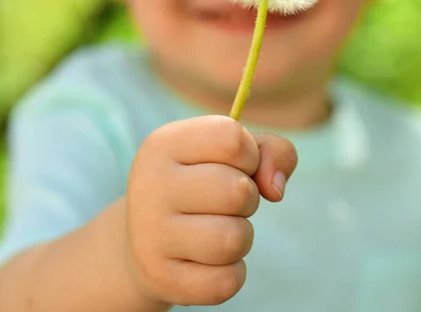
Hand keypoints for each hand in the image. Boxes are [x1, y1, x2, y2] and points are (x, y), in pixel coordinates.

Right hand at [125, 115, 297, 306]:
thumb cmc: (201, 183)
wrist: (145, 238)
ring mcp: (151, 234)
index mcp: (165, 144)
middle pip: (238, 191)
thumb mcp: (232, 154)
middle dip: (248, 199)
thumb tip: (275, 189)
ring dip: (242, 236)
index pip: (231, 138)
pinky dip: (232, 273)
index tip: (236, 165)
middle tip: (226, 202)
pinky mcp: (160, 278)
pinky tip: (210, 261)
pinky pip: (226, 282)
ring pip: (234, 239)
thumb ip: (271, 151)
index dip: (250, 155)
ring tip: (219, 229)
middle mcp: (151, 184)